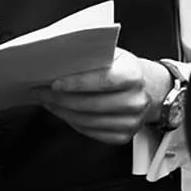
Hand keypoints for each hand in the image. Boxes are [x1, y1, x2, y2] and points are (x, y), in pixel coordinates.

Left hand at [39, 49, 163, 144]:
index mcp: (133, 75)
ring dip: (62, 111)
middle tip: (40, 92)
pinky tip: (62, 111)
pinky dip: (73, 122)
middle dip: (61, 99)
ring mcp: (131, 121)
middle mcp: (136, 100)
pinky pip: (91, 131)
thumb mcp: (113, 54)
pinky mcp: (123, 136)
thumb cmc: (124, 68)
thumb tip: (59, 60)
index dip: (77, 83)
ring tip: (47, 101)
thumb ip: (92, 56)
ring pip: (88, 120)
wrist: (150, 88)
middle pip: (91, 104)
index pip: (103, 80)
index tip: (54, 83)